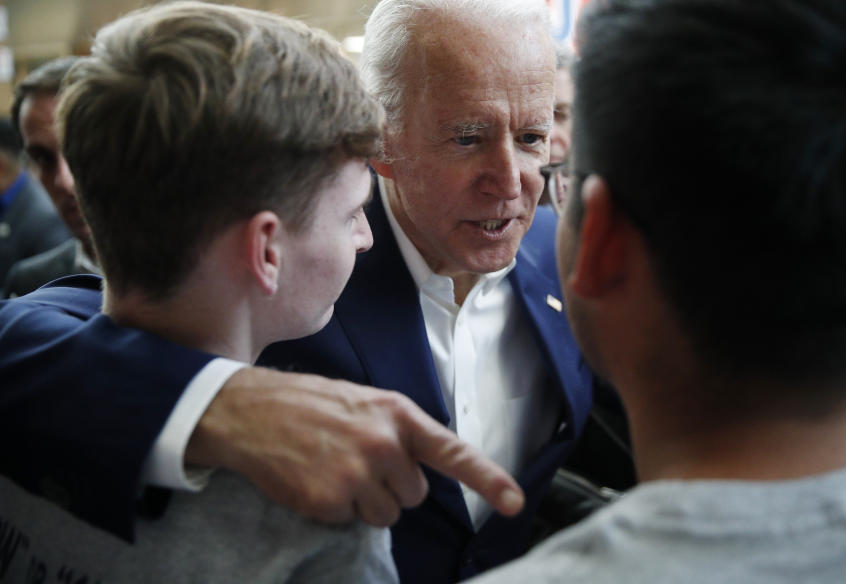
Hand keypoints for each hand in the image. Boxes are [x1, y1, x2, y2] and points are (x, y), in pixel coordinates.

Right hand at [185, 366, 524, 526]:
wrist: (249, 410)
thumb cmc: (309, 404)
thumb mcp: (364, 402)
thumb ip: (398, 432)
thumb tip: (418, 469)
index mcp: (397, 414)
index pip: (452, 451)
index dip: (487, 479)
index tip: (516, 503)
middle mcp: (384, 444)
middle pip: (415, 494)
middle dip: (391, 486)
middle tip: (355, 461)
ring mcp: (357, 474)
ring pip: (387, 515)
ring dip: (365, 502)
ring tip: (334, 469)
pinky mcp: (330, 501)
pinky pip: (352, 523)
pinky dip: (337, 510)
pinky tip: (315, 482)